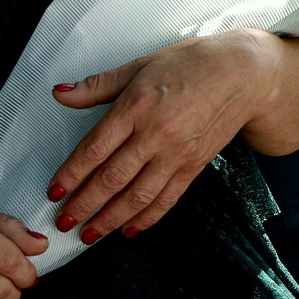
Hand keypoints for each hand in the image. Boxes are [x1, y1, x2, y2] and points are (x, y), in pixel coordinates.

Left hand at [47, 31, 281, 242]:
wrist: (243, 74)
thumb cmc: (192, 64)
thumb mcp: (139, 66)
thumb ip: (97, 85)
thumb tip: (61, 94)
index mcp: (137, 106)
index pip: (95, 149)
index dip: (71, 174)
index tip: (55, 191)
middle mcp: (156, 134)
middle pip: (112, 178)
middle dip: (84, 204)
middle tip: (64, 221)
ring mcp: (178, 153)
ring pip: (138, 195)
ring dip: (111, 218)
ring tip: (90, 234)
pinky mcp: (195, 165)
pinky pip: (168, 198)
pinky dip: (148, 217)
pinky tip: (130, 229)